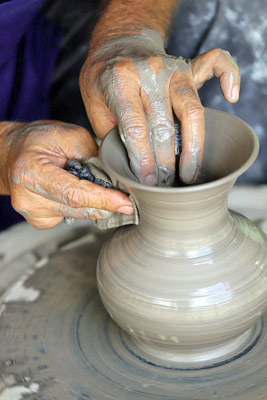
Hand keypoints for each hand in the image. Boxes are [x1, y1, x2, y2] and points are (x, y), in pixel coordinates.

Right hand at [2, 121, 133, 228]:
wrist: (13, 154)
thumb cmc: (37, 141)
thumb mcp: (67, 134)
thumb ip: (91, 154)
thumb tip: (115, 177)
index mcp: (31, 173)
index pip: (75, 194)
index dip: (104, 199)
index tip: (126, 203)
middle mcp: (28, 198)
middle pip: (79, 209)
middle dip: (106, 203)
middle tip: (123, 194)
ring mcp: (33, 213)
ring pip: (79, 216)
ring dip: (96, 205)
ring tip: (98, 187)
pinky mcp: (40, 222)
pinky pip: (71, 218)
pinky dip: (83, 208)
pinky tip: (80, 194)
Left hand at [80, 30, 239, 184]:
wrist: (118, 44)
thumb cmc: (104, 78)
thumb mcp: (93, 105)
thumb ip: (109, 131)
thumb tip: (126, 166)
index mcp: (119, 80)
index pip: (135, 127)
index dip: (142, 159)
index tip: (146, 182)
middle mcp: (149, 72)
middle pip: (164, 126)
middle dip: (165, 163)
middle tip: (164, 186)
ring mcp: (172, 68)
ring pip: (192, 110)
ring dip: (193, 148)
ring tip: (189, 175)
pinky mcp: (188, 66)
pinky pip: (216, 64)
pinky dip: (229, 76)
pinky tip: (231, 96)